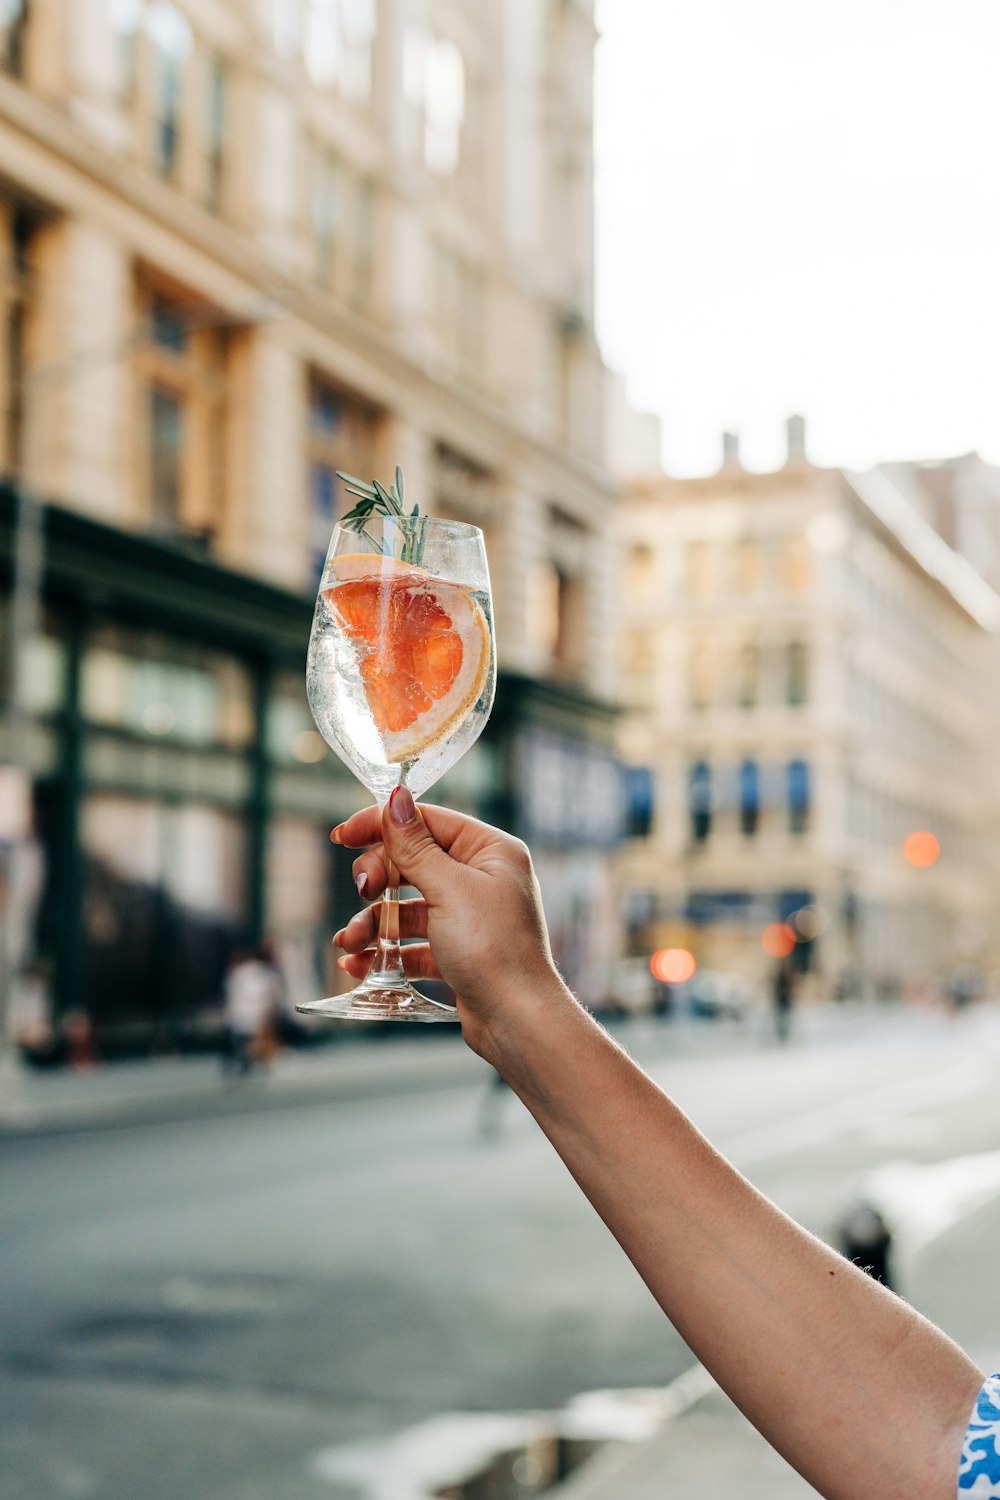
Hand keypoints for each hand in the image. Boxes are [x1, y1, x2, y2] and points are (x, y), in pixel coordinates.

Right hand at [331, 789, 566, 1056]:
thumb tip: (396, 797)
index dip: (382, 824)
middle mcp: (482, 879)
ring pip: (407, 907)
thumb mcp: (448, 889)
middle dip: (377, 881)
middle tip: (361, 893)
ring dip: (373, 923)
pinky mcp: (458, 951)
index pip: (428, 821)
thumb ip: (414, 846)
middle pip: (412, 863)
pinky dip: (386, 952)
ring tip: (349, 943)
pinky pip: (412, 943)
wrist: (516, 1020)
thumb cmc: (494, 949)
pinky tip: (358, 965)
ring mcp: (469, 916)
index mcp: (491, 851)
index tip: (343, 834)